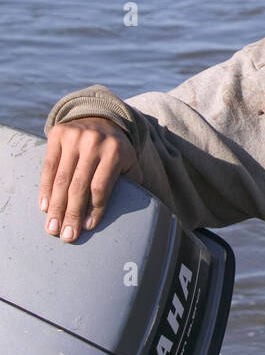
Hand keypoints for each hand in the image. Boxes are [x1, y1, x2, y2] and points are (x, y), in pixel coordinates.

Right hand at [39, 117, 142, 241]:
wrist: (100, 117)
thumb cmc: (116, 150)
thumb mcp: (129, 162)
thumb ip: (130, 185)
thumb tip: (130, 214)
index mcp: (115, 151)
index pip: (101, 187)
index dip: (94, 210)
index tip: (87, 228)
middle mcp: (94, 143)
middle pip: (79, 186)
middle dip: (72, 214)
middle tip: (66, 237)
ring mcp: (74, 137)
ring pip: (61, 179)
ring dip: (55, 207)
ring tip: (52, 228)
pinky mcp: (58, 135)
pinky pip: (48, 167)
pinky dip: (45, 189)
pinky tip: (44, 206)